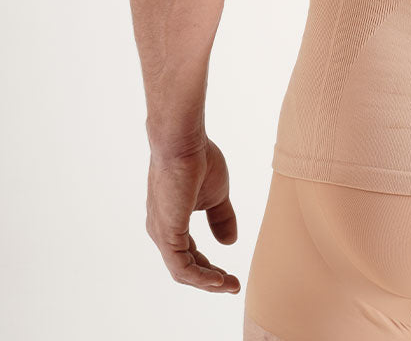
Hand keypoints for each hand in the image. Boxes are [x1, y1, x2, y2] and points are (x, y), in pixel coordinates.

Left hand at [145, 136, 239, 292]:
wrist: (183, 141)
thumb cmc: (198, 159)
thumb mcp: (216, 194)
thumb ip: (221, 218)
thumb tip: (229, 242)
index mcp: (171, 221)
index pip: (188, 254)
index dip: (209, 268)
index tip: (230, 276)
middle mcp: (161, 231)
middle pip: (185, 267)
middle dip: (210, 279)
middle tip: (232, 285)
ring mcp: (161, 233)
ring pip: (182, 271)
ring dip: (207, 282)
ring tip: (229, 285)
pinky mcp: (166, 233)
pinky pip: (181, 266)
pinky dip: (201, 277)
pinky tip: (218, 279)